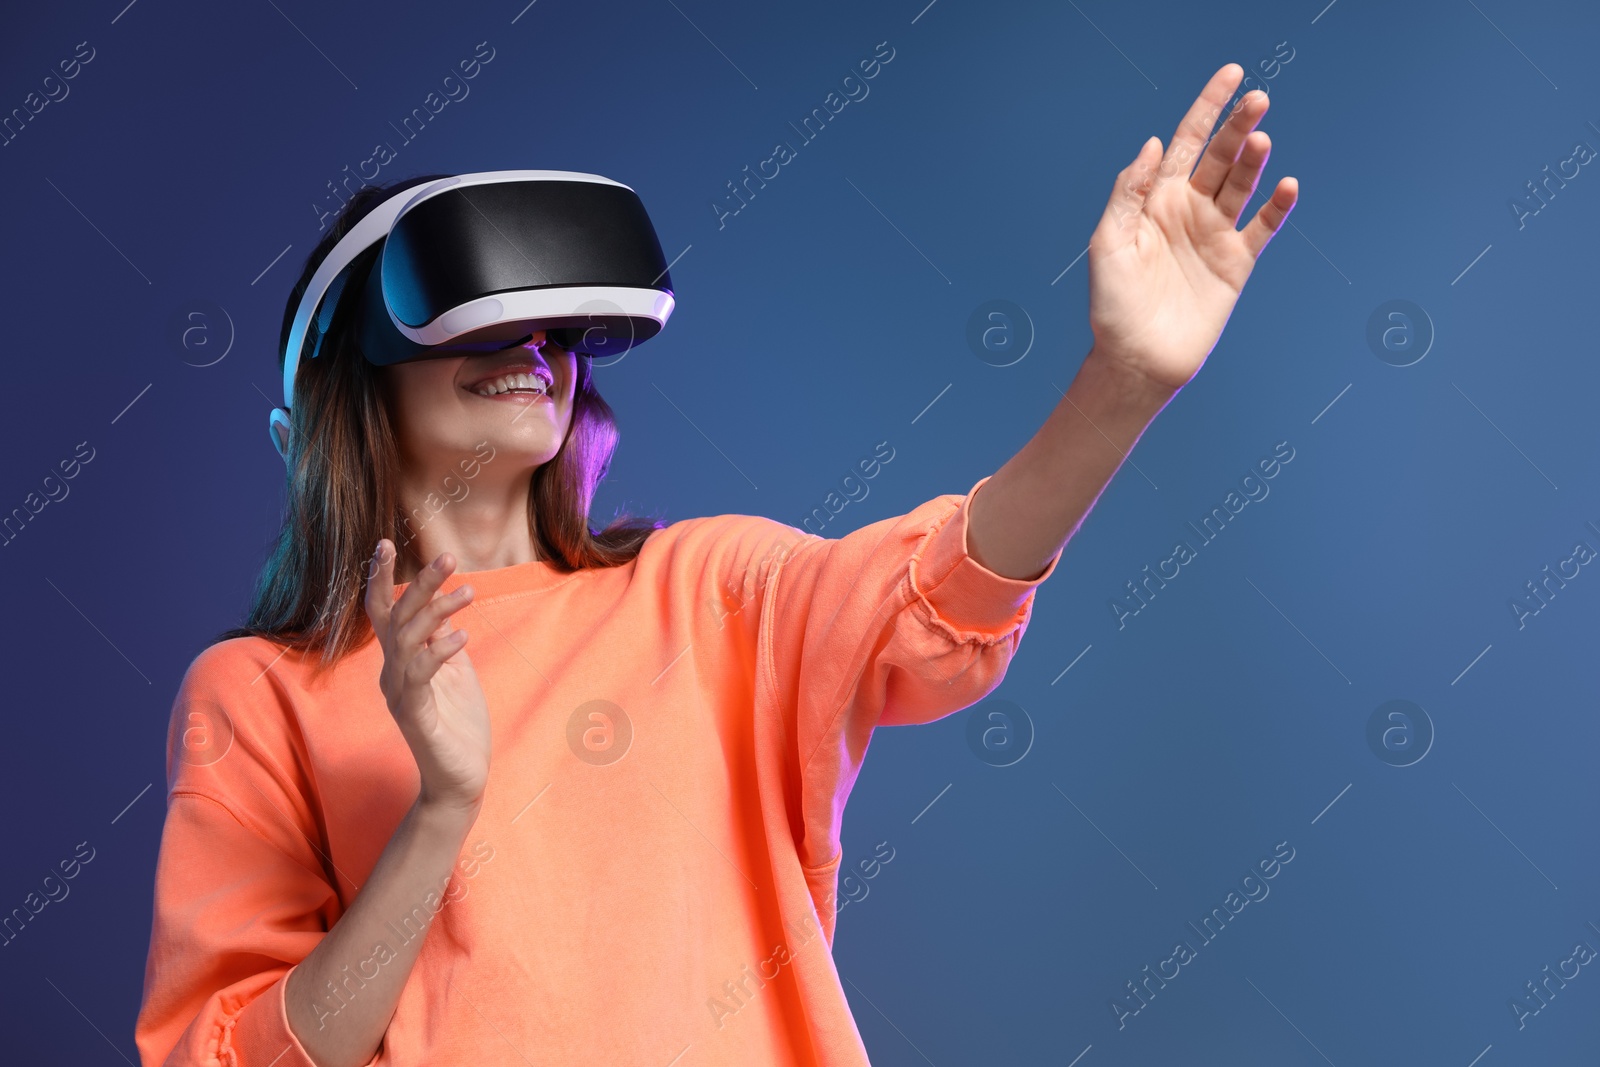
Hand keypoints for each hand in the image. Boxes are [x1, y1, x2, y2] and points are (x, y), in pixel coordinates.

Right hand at [364, 540, 490, 813]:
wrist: (460, 779)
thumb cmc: (458, 724)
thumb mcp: (454, 671)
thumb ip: (441, 639)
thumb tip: (440, 603)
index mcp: (401, 660)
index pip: (385, 611)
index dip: (382, 577)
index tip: (386, 542)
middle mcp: (393, 673)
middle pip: (397, 617)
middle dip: (420, 584)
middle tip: (449, 558)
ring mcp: (401, 695)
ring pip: (408, 641)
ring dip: (437, 612)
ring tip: (469, 592)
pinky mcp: (416, 716)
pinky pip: (421, 677)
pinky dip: (439, 652)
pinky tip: (462, 636)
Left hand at [1086, 62, 1298, 391]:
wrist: (1138, 360)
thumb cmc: (1113, 304)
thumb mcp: (1108, 242)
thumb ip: (1130, 191)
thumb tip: (1155, 143)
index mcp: (1155, 199)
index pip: (1186, 141)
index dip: (1208, 106)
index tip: (1232, 75)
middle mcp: (1188, 209)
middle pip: (1220, 155)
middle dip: (1238, 124)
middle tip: (1258, 98)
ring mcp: (1214, 234)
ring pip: (1242, 184)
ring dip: (1254, 160)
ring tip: (1260, 140)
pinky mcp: (1236, 263)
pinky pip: (1263, 227)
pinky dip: (1278, 206)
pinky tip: (1288, 185)